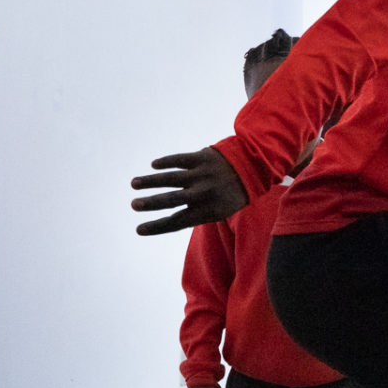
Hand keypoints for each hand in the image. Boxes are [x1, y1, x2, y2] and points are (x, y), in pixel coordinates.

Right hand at [131, 148, 248, 234]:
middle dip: (151, 204)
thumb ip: (197, 215)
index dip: (157, 227)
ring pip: (171, 178)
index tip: (139, 230)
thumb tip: (171, 223)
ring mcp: (202, 173)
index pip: (177, 222)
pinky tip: (154, 166)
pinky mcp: (202, 157)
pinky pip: (179, 159)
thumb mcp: (220, 211)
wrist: (253, 168)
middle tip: (133, 205)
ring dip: (151, 181)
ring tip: (134, 184)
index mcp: (208, 210)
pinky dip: (165, 162)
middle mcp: (204, 193)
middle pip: (172, 200)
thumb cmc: (231, 194)